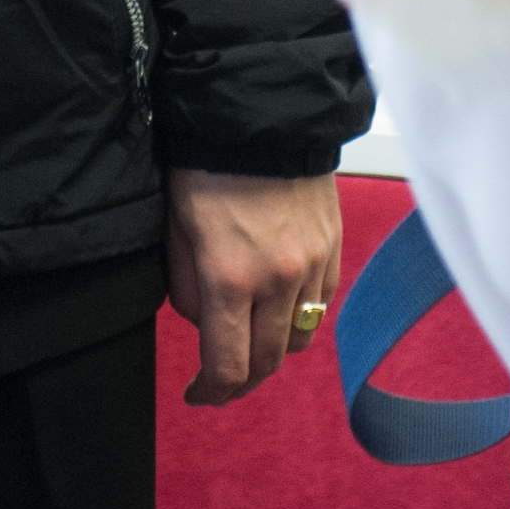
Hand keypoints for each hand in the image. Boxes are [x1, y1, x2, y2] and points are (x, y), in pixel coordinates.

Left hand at [165, 168, 343, 406]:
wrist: (262, 114)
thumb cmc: (206, 163)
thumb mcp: (176, 228)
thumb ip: (187, 288)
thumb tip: (203, 324)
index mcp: (230, 277)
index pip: (228, 367)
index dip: (211, 392)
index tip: (199, 394)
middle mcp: (279, 280)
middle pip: (268, 363)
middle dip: (242, 379)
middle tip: (222, 379)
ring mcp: (313, 265)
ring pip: (299, 338)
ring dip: (274, 349)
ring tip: (251, 339)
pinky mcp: (334, 249)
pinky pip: (322, 304)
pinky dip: (300, 315)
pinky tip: (279, 304)